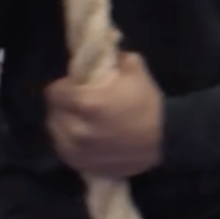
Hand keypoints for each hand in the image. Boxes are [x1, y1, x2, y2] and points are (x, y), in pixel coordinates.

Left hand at [45, 52, 163, 179]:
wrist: (166, 140)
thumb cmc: (149, 106)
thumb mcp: (136, 71)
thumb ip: (115, 58)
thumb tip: (103, 53)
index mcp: (86, 103)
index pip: (54, 92)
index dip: (64, 86)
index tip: (75, 86)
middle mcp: (76, 129)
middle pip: (53, 112)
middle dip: (63, 105)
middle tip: (77, 103)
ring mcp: (78, 151)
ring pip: (56, 133)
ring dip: (64, 124)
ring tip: (79, 121)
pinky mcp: (82, 165)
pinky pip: (65, 151)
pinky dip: (69, 143)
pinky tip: (82, 138)